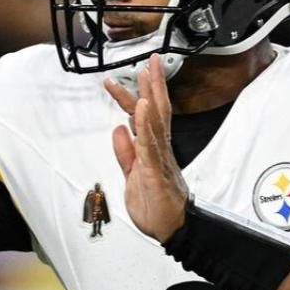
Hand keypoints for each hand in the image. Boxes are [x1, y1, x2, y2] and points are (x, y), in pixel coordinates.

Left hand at [104, 55, 189, 242]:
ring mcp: (159, 157)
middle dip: (151, 84)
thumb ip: (125, 152)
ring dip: (149, 95)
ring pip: (155, 121)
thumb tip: (118, 129)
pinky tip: (141, 108)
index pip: (146, 116)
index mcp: (153, 149)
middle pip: (156, 110)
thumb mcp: (132, 175)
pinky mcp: (156, 170)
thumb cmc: (155, 204)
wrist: (171, 229)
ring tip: (146, 73)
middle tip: (149, 60)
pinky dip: (145, 124)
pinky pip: (150, 143)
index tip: (134, 73)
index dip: (138, 93)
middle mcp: (159, 148)